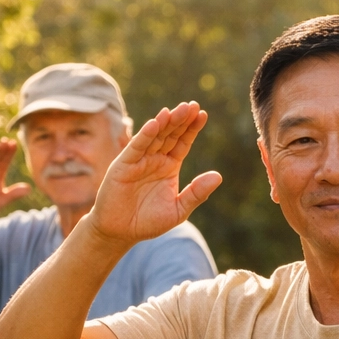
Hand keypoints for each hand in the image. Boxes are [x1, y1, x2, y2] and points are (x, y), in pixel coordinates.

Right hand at [85, 102, 221, 247]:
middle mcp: (155, 159)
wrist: (120, 232)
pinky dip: (144, 136)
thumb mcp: (178, 209)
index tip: (203, 114)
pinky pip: (135, 148)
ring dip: (164, 123)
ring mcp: (138, 160)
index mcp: (169, 166)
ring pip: (154, 137)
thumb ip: (196, 193)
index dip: (192, 128)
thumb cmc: (148, 221)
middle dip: (180, 120)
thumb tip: (218, 176)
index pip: (182, 142)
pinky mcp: (123, 166)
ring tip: (177, 110)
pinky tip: (154, 124)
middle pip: (170, 135)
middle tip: (192, 105)